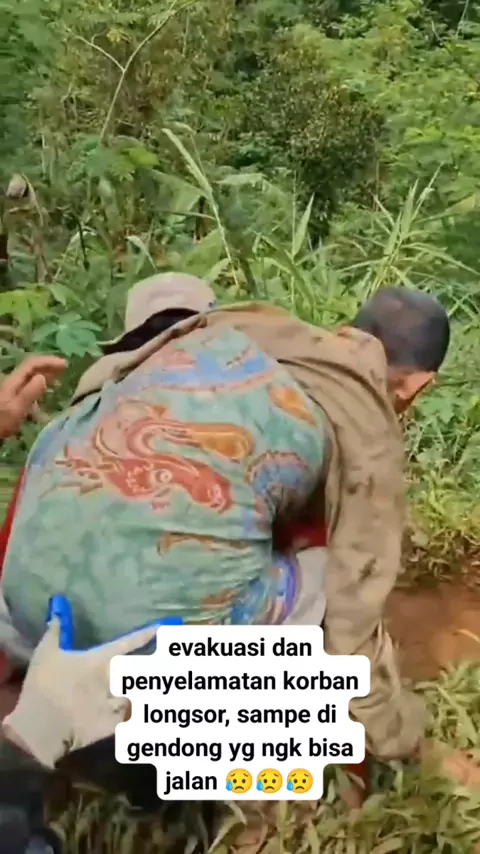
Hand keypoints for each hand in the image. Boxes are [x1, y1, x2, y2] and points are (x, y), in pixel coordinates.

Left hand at [0, 356, 65, 438]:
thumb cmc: (0, 423)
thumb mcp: (16, 410)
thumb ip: (29, 393)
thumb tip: (43, 377)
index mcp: (13, 382)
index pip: (32, 364)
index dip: (48, 361)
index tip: (64, 365)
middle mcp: (11, 383)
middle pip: (31, 368)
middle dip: (48, 367)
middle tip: (64, 370)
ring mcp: (10, 391)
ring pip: (29, 379)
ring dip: (44, 377)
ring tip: (57, 383)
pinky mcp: (10, 401)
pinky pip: (26, 390)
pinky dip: (37, 391)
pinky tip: (42, 404)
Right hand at [2, 617, 159, 767]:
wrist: (40, 726)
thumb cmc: (43, 685)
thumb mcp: (45, 653)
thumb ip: (55, 632)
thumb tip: (58, 612)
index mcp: (100, 659)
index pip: (129, 643)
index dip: (146, 635)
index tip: (161, 628)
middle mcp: (112, 679)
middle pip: (142, 670)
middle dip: (157, 665)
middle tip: (171, 660)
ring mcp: (114, 702)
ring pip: (140, 694)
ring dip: (148, 690)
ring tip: (166, 688)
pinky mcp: (111, 725)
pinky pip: (130, 719)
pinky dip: (136, 716)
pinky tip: (146, 717)